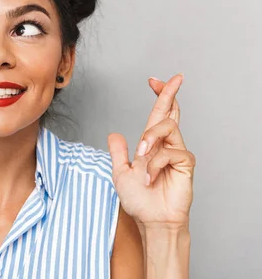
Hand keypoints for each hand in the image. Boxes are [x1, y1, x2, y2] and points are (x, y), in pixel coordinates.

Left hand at [108, 74, 194, 228]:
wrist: (150, 221)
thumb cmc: (139, 200)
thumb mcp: (120, 172)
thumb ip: (119, 152)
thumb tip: (114, 133)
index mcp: (151, 144)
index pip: (157, 114)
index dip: (159, 96)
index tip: (154, 80)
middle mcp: (166, 145)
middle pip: (171, 112)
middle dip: (170, 93)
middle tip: (174, 79)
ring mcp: (176, 153)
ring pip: (167, 127)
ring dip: (150, 140)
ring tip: (141, 159)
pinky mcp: (185, 165)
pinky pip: (171, 152)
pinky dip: (155, 164)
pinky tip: (149, 177)